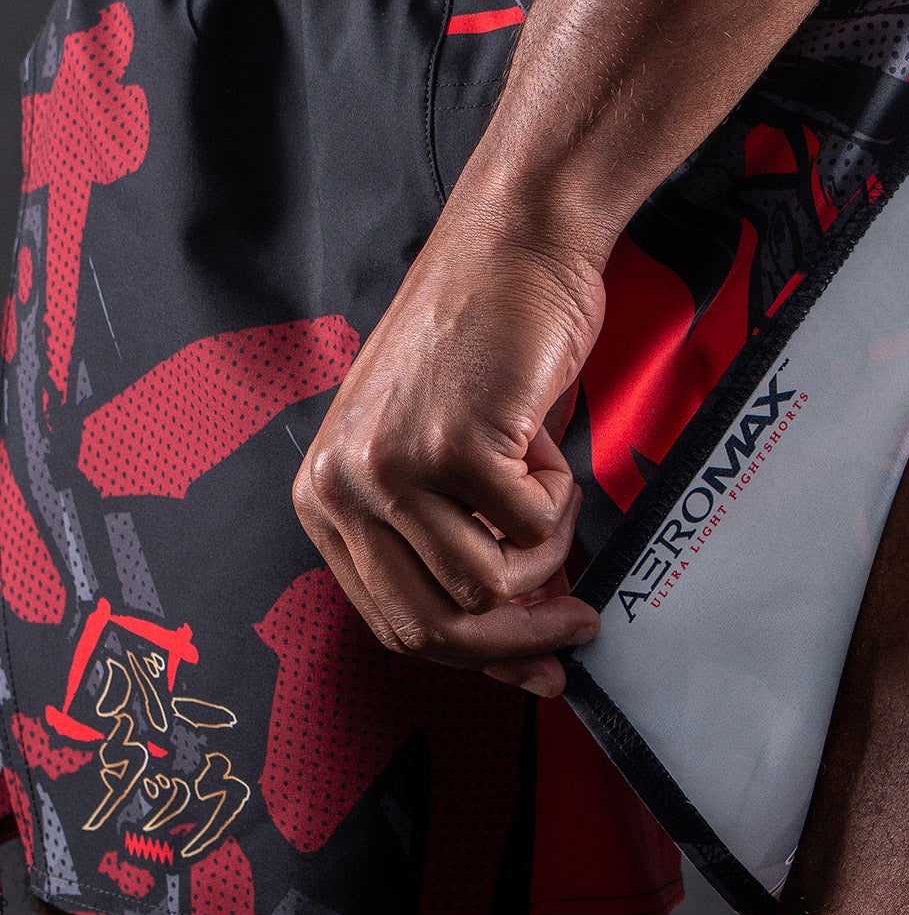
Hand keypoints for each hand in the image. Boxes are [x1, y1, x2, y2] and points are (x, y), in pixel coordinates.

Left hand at [293, 199, 605, 695]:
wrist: (515, 245)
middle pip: (434, 626)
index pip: (393, 622)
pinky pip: (532, 530)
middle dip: (519, 640)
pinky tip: (546, 443)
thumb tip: (516, 646)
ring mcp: (393, 466)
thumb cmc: (485, 345)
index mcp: (324, 496)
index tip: (534, 669)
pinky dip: (560, 499)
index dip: (473, 660)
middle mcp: (342, 485)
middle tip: (578, 628)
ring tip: (551, 489)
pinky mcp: (454, 446)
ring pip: (489, 587)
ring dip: (545, 553)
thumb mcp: (434, 457)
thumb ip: (447, 543)